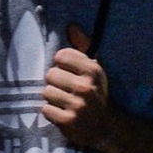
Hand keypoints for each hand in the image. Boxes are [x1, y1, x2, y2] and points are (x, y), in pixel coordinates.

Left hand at [42, 24, 119, 152]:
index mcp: (93, 70)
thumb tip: (71, 26)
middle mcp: (86, 86)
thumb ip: (83, 46)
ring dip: (52, 98)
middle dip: (55, 82)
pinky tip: (62, 112)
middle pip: (50, 74)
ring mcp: (77, 105)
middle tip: (66, 89)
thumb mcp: (95, 69)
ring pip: (46, 92)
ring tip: (64, 101)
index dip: (62, 64)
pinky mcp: (68, 121)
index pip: (61, 56)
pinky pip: (46, 110)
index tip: (69, 72)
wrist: (106, 127)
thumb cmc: (97, 93)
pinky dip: (51, 112)